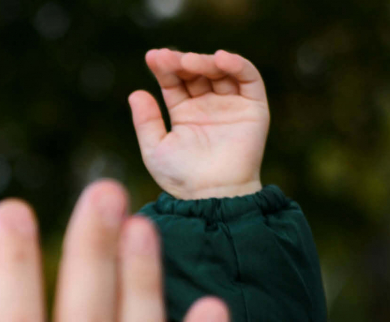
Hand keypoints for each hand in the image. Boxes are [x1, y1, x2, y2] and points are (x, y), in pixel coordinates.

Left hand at [129, 49, 267, 199]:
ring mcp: (231, 104)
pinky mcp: (253, 107)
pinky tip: (219, 58)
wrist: (212, 195)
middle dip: (182, 62)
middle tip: (168, 58)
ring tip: (189, 61)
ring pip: (220, 71)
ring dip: (205, 62)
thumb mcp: (155, 148)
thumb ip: (145, 121)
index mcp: (184, 113)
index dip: (164, 68)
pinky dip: (237, 65)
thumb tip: (135, 92)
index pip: (174, 82)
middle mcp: (208, 105)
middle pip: (196, 73)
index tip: (153, 57)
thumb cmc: (181, 177)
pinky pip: (248, 79)